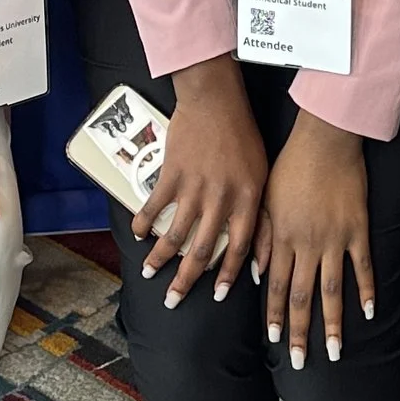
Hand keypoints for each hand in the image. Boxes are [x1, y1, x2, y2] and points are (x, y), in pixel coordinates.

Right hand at [140, 57, 265, 306]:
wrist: (216, 99)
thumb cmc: (243, 136)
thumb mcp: (262, 175)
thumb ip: (260, 214)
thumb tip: (258, 255)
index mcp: (247, 199)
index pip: (239, 247)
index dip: (228, 275)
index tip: (218, 297)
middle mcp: (221, 198)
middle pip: (202, 250)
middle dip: (186, 280)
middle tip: (173, 301)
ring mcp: (194, 187)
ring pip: (175, 233)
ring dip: (159, 257)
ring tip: (148, 273)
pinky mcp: (171, 173)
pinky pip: (154, 205)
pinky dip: (143, 222)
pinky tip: (137, 234)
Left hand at [253, 112, 373, 365]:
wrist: (324, 139)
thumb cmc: (290, 165)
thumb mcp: (265, 199)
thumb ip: (261, 238)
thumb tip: (257, 273)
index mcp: (281, 237)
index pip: (276, 286)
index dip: (275, 316)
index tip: (275, 342)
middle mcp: (306, 244)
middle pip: (302, 296)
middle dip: (300, 331)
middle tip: (300, 362)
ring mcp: (334, 238)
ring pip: (332, 289)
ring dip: (333, 323)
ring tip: (336, 352)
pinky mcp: (358, 228)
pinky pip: (362, 266)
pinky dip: (366, 290)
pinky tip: (368, 313)